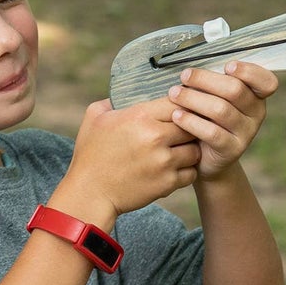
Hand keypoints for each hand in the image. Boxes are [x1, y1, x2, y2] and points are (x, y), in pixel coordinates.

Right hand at [56, 97, 201, 223]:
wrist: (89, 192)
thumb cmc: (90, 153)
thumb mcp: (94, 117)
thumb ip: (112, 101)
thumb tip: (126, 92)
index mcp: (139, 117)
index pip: (178, 102)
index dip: (180, 106)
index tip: (176, 111)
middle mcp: (155, 137)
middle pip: (192, 126)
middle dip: (187, 129)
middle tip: (180, 132)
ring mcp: (164, 162)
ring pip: (195, 150)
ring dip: (188, 150)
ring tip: (177, 151)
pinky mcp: (168, 183)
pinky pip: (191, 173)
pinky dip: (185, 171)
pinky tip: (173, 168)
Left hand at [168, 61, 276, 181]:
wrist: (202, 155)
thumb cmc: (204, 117)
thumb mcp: (211, 97)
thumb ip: (210, 83)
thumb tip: (190, 69)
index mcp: (254, 96)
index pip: (266, 82)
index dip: (249, 72)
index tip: (227, 66)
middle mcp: (255, 114)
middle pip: (235, 91)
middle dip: (206, 80)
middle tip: (184, 76)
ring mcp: (246, 133)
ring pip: (221, 110)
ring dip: (194, 99)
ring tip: (174, 94)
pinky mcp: (231, 150)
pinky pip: (212, 133)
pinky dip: (192, 122)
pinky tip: (177, 115)